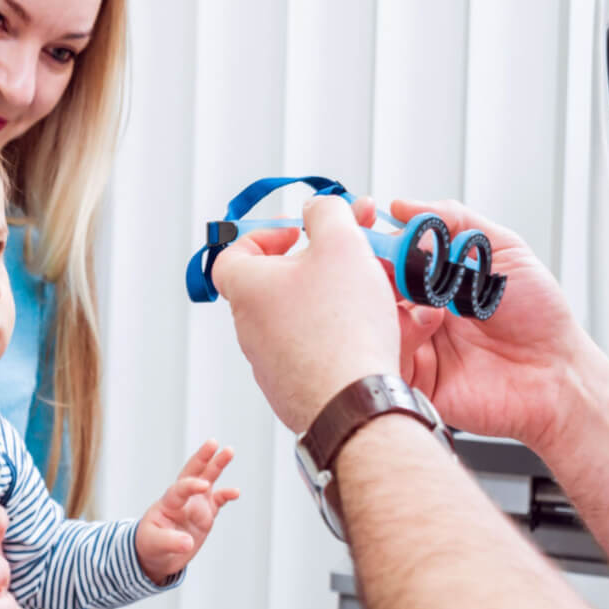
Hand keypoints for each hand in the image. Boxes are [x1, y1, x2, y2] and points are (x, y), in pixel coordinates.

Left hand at [135, 441, 238, 583]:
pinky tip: (235, 492)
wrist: (157, 555)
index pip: (179, 489)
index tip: (204, 485)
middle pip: (192, 473)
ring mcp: (195, 505)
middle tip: (213, 443)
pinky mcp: (206, 514)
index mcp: (167, 503)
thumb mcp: (154, 544)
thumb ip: (170, 542)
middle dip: (202, 457)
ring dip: (217, 465)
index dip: (191, 486)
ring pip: (208, 480)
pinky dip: (226, 495)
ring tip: (229, 451)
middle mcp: (182, 499)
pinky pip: (218, 501)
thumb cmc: (150, 545)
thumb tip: (188, 543)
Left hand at [210, 195, 401, 431]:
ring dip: (333, 302)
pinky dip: (340, 338)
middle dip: (315, 266)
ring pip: (300, 320)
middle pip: (275, 285)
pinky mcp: (294, 390)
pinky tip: (374, 333)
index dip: (265, 236)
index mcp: (246, 289)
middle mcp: (249, 328)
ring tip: (374, 295)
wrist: (353, 401)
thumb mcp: (340, 242)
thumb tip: (318, 208)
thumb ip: (327, 212)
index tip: (299, 234)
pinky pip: (315, 353)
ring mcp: (269, 363)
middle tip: (351, 259)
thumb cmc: (341, 325)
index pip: (233, 253)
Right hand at [387, 199, 591, 452]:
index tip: (364, 216)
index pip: (384, 251)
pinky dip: (398, 334)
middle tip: (389, 259)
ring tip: (427, 298)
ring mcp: (411, 342)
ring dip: (390, 299)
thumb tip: (403, 207)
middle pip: (367, 283)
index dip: (369, 234)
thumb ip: (455, 220)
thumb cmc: (539, 317)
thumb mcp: (504, 250)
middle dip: (372, 265)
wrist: (556, 373)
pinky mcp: (411, 376)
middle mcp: (415, 308)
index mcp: (432, 279)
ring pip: (370, 317)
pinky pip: (384, 355)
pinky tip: (428, 324)